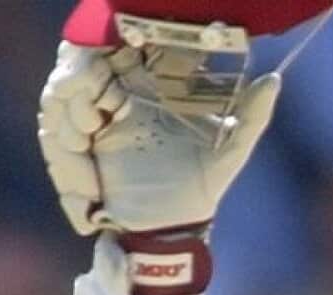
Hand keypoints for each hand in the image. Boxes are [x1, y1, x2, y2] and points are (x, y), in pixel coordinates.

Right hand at [38, 41, 280, 235]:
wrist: (173, 224)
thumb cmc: (202, 184)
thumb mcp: (230, 149)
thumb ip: (253, 115)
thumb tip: (275, 80)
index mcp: (158, 83)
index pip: (134, 42)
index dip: (125, 33)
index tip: (130, 36)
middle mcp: (123, 91)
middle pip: (89, 54)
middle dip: (85, 58)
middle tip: (94, 70)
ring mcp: (96, 114)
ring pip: (67, 85)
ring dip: (72, 93)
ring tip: (90, 117)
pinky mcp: (78, 140)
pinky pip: (56, 124)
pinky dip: (66, 124)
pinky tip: (83, 133)